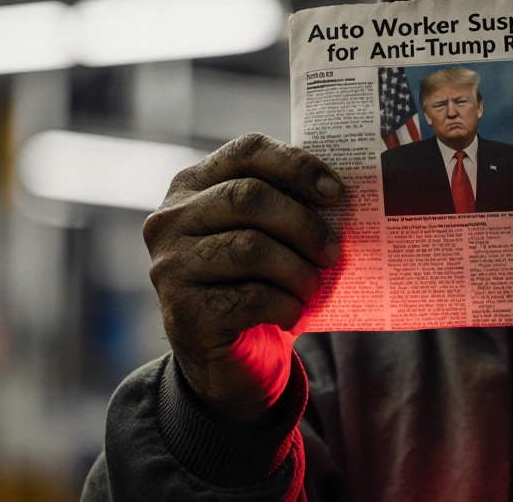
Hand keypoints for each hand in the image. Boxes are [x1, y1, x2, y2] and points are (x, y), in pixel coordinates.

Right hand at [143, 133, 341, 425]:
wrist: (231, 361)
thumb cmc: (256, 284)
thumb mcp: (268, 237)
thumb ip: (288, 207)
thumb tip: (342, 194)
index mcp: (193, 186)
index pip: (246, 152)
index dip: (297, 166)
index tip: (335, 193)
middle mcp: (171, 221)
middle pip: (248, 197)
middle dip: (303, 224)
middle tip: (333, 252)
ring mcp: (170, 267)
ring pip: (251, 248)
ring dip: (299, 270)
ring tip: (314, 287)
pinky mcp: (183, 313)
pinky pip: (252, 297)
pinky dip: (287, 305)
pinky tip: (293, 314)